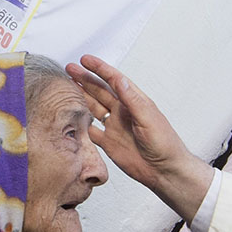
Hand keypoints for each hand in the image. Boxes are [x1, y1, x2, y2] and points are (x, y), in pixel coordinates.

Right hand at [66, 55, 213, 221]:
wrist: (164, 171)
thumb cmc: (164, 144)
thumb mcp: (149, 118)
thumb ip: (133, 101)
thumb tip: (120, 81)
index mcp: (134, 102)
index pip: (114, 81)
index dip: (99, 69)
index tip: (85, 60)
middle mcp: (122, 112)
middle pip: (100, 92)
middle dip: (85, 79)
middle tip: (69, 69)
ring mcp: (114, 127)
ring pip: (93, 108)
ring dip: (81, 98)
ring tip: (66, 87)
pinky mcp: (109, 143)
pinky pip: (91, 131)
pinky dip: (80, 124)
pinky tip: (70, 117)